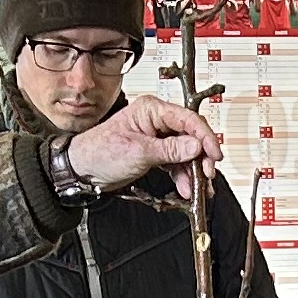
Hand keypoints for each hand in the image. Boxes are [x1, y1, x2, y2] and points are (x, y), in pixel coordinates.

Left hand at [67, 96, 223, 193]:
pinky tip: (185, 188)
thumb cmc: (100, 152)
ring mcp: (157, 137)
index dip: (205, 137)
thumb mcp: (139, 152)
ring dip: (193, 170)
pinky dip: (182, 175)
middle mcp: (156, 120)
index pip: (188, 119)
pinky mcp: (155, 152)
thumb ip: (170, 150)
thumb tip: (196, 146)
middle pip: (191, 135)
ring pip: (186, 151)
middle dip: (201, 156)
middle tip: (207, 174)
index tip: (214, 154)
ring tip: (199, 186)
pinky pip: (176, 162)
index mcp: (151, 110)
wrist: (82, 170)